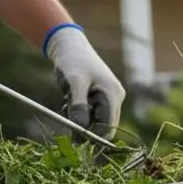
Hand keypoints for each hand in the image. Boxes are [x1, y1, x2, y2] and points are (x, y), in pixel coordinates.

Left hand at [45, 25, 125, 139]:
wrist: (69, 45)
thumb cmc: (72, 61)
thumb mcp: (74, 83)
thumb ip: (78, 107)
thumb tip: (81, 130)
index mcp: (112, 95)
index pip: (109, 127)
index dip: (93, 136)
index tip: (74, 138)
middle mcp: (115, 98)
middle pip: (105, 126)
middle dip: (86, 128)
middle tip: (66, 120)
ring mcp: (110, 98)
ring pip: (98, 121)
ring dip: (82, 120)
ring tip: (67, 105)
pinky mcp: (101, 98)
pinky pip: (93, 114)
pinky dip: (80, 114)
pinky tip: (70, 102)